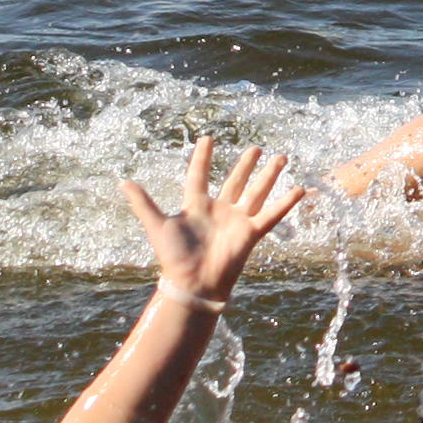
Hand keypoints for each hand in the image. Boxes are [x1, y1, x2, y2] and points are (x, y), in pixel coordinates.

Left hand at [122, 142, 307, 305]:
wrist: (192, 284)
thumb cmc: (173, 257)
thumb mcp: (156, 225)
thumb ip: (143, 203)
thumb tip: (122, 182)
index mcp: (196, 206)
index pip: (199, 176)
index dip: (202, 158)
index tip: (207, 139)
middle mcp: (219, 210)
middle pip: (235, 181)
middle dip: (245, 165)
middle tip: (256, 147)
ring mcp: (236, 220)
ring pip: (256, 192)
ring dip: (268, 176)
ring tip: (281, 157)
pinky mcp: (250, 233)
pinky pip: (270, 214)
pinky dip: (285, 203)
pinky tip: (299, 188)